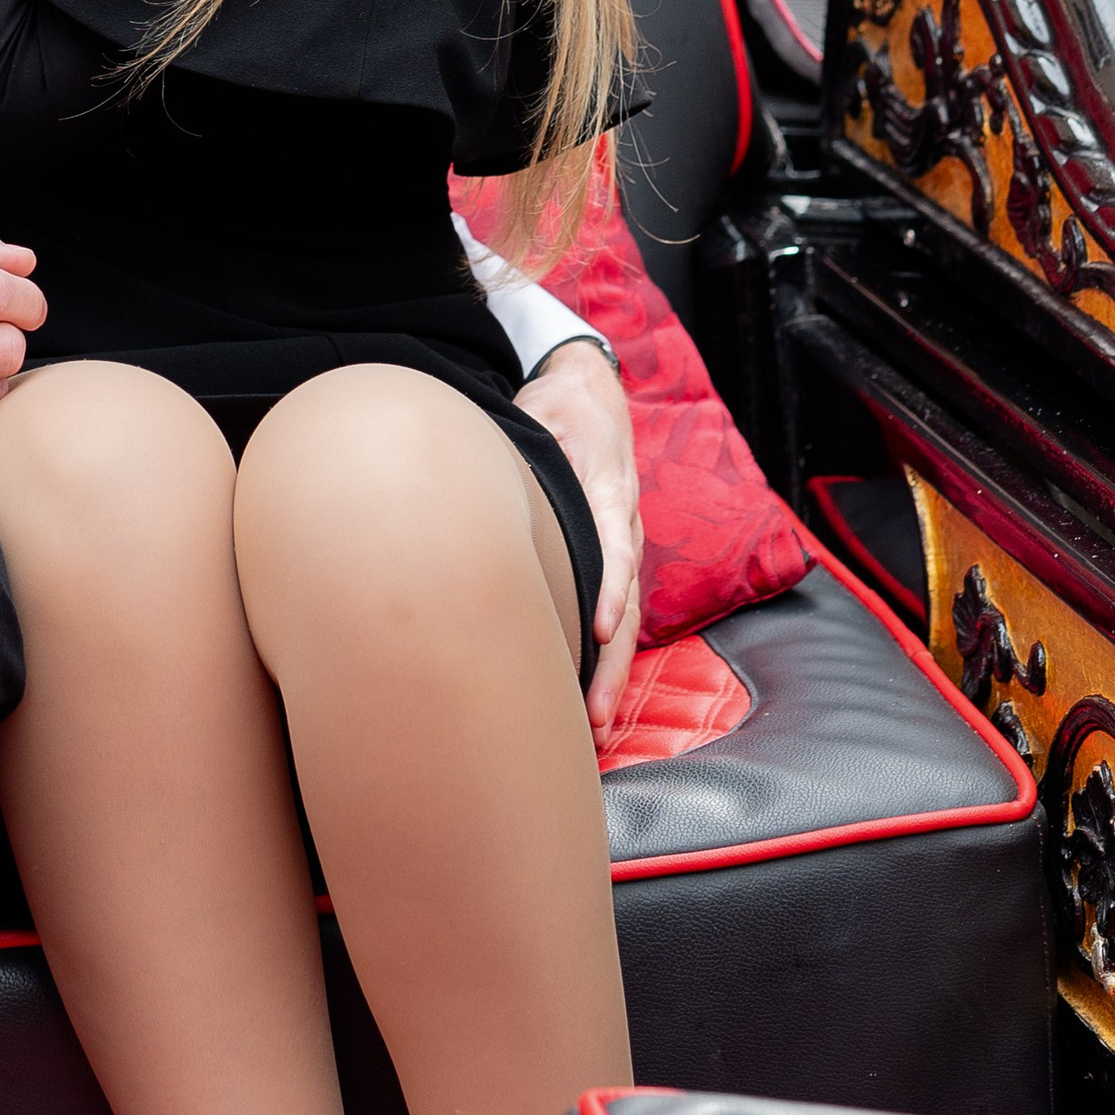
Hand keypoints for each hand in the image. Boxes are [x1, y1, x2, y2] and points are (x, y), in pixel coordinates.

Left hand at [520, 338, 643, 730]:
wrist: (590, 389)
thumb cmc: (558, 405)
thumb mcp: (541, 413)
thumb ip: (526, 443)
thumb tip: (488, 477)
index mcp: (608, 487)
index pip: (615, 545)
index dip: (611, 589)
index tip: (602, 630)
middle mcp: (623, 522)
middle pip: (625, 602)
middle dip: (612, 662)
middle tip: (593, 716)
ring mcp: (622, 541)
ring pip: (625, 617)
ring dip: (611, 671)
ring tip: (594, 724)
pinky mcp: (611, 552)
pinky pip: (615, 609)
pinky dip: (606, 653)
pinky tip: (590, 693)